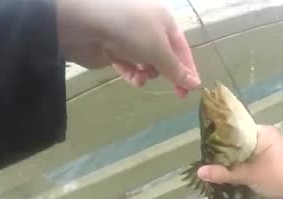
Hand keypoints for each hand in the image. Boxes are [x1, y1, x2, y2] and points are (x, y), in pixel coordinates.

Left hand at [56, 0, 200, 97]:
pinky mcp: (113, 49)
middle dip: (169, 73)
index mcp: (164, 21)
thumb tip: (196, 84)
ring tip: (144, 77)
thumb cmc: (131, 31)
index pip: (182, 48)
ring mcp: (129, 38)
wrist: (87, 24)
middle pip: (165, 56)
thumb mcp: (159, 51)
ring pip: (147, 62)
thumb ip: (177, 70)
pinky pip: (129, 66)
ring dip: (149, 73)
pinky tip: (134, 78)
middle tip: (176, 94)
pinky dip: (133, 73)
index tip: (191, 90)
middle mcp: (149, 27)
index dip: (188, 69)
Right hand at [197, 125, 282, 198]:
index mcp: (262, 131)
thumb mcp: (248, 175)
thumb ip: (223, 172)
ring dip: (232, 157)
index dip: (220, 136)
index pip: (235, 128)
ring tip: (214, 162)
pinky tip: (228, 168)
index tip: (207, 143)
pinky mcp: (269, 159)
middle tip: (208, 155)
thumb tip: (199, 172)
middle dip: (225, 149)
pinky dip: (240, 162)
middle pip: (238, 139)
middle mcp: (265, 135)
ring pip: (244, 149)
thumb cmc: (275, 177)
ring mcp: (268, 147)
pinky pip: (250, 156)